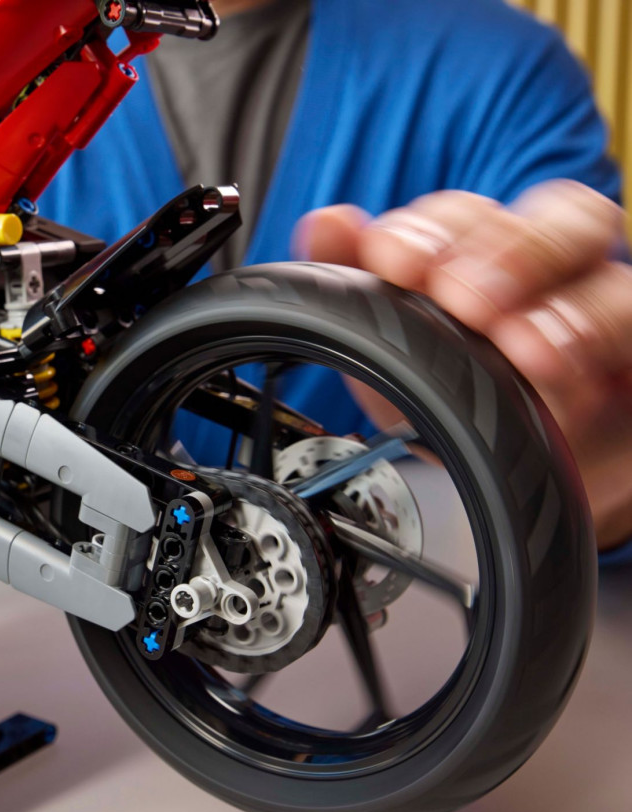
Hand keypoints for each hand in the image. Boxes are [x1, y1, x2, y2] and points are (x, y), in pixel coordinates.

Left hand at [295, 181, 631, 548]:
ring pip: (612, 282)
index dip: (433, 229)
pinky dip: (604, 342)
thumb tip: (325, 223)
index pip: (473, 214)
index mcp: (488, 255)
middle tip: (462, 297)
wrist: (510, 480)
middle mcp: (556, 274)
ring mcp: (604, 315)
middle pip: (562, 220)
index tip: (394, 260)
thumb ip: (355, 282)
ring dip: (565, 307)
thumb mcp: (390, 350)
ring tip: (522, 347)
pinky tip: (565, 371)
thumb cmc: (454, 400)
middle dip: (508, 251)